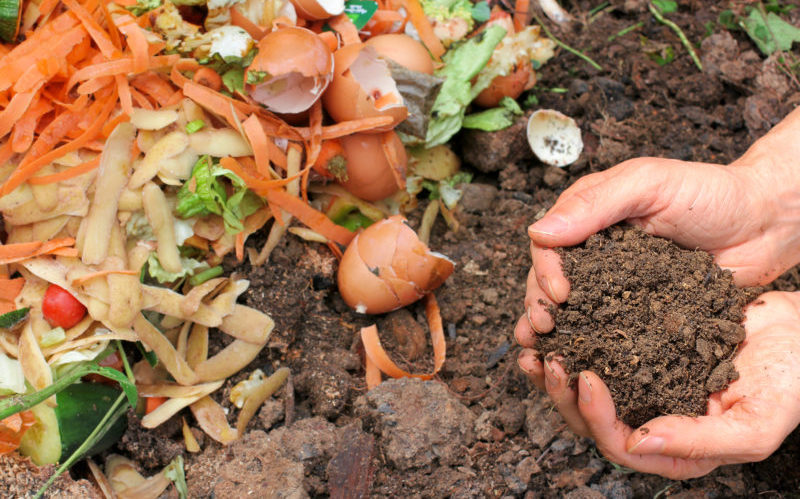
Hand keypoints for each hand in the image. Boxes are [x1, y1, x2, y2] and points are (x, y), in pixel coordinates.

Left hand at [516, 291, 799, 478]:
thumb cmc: (790, 381)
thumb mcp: (756, 422)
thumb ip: (701, 441)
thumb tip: (638, 441)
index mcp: (677, 449)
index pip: (620, 445)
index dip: (596, 417)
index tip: (585, 377)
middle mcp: (653, 420)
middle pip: (592, 421)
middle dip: (563, 394)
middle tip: (548, 359)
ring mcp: (644, 385)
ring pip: (586, 389)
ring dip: (556, 371)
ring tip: (536, 344)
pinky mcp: (640, 351)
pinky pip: (598, 350)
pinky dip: (574, 339)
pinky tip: (558, 323)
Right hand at [520, 106, 799, 340]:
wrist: (766, 224)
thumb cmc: (711, 193)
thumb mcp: (649, 184)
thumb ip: (595, 204)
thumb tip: (538, 232)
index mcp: (589, 217)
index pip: (548, 245)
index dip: (544, 270)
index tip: (559, 294)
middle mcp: (596, 252)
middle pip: (551, 280)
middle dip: (540, 305)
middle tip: (543, 329)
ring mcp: (617, 283)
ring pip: (574, 309)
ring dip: (556, 331)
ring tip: (545, 355)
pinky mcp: (640, 311)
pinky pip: (610, 329)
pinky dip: (591, 346)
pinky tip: (580, 364)